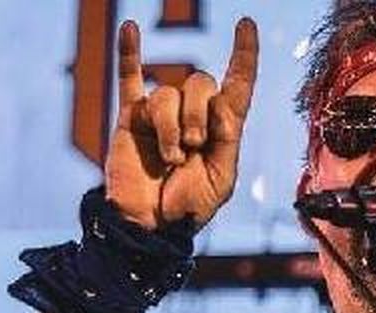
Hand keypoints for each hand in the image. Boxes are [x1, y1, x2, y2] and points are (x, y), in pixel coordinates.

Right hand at [104, 18, 258, 229]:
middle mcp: (194, 116)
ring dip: (171, 126)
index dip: (244, 55)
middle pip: (201, 83)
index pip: (238, 85)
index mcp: (223, 129)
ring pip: (168, 93)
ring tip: (170, 157)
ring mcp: (163, 114)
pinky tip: (131, 28)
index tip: (246, 25)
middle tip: (193, 146)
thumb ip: (227, 140)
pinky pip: (129, 78)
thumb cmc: (189, 207)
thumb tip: (222, 104)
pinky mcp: (132, 118)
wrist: (151, 226)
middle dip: (199, 114)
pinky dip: (129, 53)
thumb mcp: (222, 179)